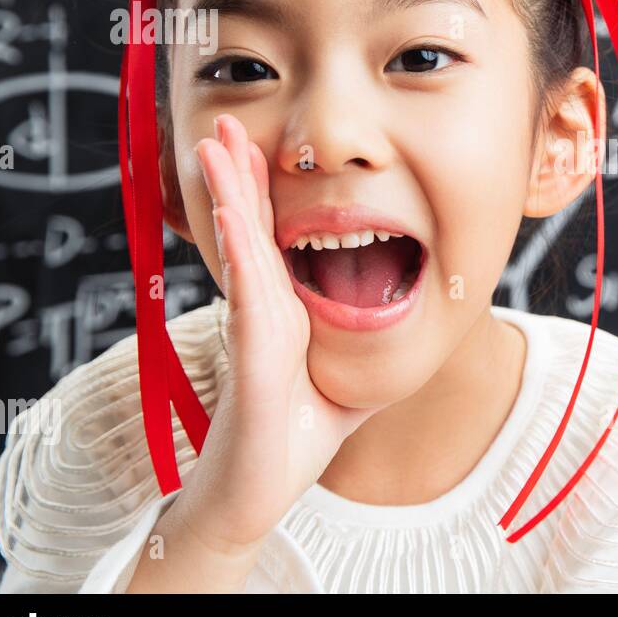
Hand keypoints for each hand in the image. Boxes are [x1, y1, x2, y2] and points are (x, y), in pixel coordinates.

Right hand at [176, 113, 380, 552]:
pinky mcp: (255, 356)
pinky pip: (249, 292)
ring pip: (241, 247)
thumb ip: (365, 345)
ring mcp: (254, 328)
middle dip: (237, 172)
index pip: (268, 236)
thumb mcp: (348, 376)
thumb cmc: (298, 437)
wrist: (259, 493)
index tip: (252, 144)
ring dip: (228, 192)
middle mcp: (262, 309)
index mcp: (282, 309)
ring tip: (216, 143)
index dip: (259, 189)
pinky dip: (240, 248)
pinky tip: (230, 210)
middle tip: (225, 122)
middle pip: (247, 227)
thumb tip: (402, 320)